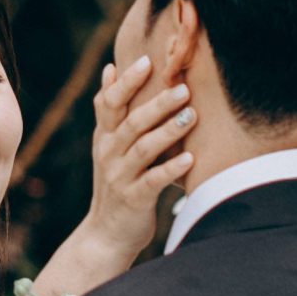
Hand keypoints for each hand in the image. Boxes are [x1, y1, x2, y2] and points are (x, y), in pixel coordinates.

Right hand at [78, 55, 195, 261]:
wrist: (105, 234)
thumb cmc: (117, 182)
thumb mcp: (108, 145)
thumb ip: (111, 110)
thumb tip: (110, 69)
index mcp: (104, 136)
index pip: (109, 103)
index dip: (126, 82)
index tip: (147, 61)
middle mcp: (108, 153)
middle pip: (131, 122)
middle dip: (157, 103)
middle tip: (183, 87)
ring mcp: (119, 176)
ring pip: (144, 148)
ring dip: (168, 131)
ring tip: (191, 116)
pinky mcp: (133, 198)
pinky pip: (153, 181)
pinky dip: (171, 168)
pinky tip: (191, 158)